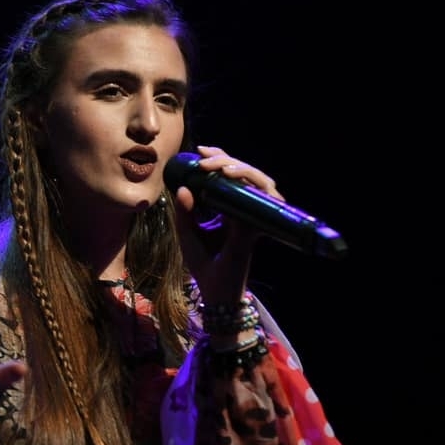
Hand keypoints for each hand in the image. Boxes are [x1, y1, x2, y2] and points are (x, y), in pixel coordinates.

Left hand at [172, 145, 284, 303]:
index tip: (201, 151)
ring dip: (240, 168)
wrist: (214, 292)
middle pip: (246, 173)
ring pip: (259, 181)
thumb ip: (184, 211)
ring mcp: (254, 218)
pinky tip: (231, 176)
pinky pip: (261, 199)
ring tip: (219, 166)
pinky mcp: (257, 227)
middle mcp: (245, 211)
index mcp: (230, 209)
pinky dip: (250, 184)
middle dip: (226, 158)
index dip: (221, 158)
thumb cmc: (203, 264)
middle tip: (205, 156)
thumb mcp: (187, 233)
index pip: (231, 176)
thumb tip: (183, 187)